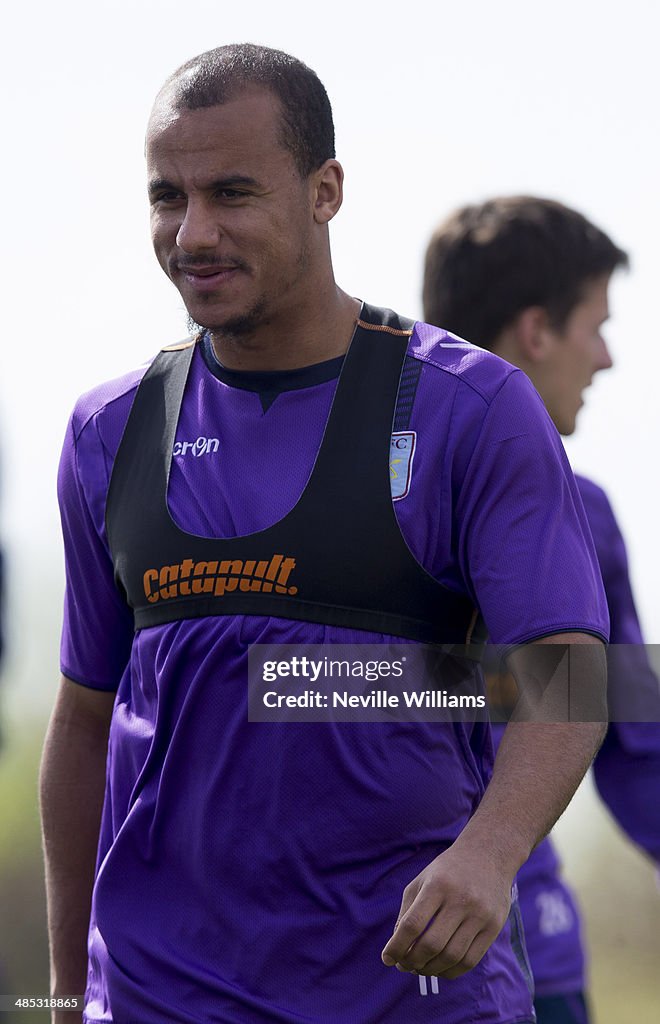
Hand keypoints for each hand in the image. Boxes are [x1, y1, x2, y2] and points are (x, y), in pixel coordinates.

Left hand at [381, 841, 513, 978]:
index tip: (387, 958)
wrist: (489, 854)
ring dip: (430, 970)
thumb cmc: (448, 871)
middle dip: (412, 961)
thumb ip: (407, 911)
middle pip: (431, 944)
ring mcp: (480, 914)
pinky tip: (440, 969)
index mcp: (438, 884)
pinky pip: (470, 960)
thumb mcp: (422, 880)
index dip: (397, 946)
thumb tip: (396, 948)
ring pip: (451, 956)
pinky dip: (451, 971)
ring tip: (420, 968)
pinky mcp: (494, 927)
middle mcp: (460, 899)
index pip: (413, 924)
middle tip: (404, 966)